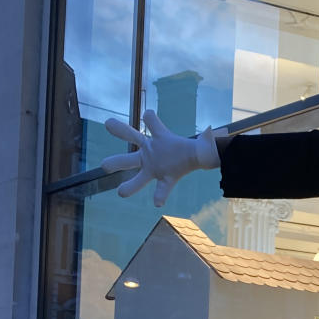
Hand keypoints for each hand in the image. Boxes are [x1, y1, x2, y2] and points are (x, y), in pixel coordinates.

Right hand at [100, 111, 220, 205]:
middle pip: (130, 148)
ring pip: (138, 176)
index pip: (152, 124)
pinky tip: (157, 203)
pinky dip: (160, 194)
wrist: (195, 157)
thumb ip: (204, 136)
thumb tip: (213, 131)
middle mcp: (150, 152)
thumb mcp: (194, 135)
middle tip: (104, 162)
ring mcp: (154, 167)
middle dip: (117, 153)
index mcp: (156, 138)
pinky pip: (161, 188)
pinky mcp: (165, 178)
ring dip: (131, 186)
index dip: (150, 119)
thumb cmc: (189, 144)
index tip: (149, 115)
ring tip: (121, 193)